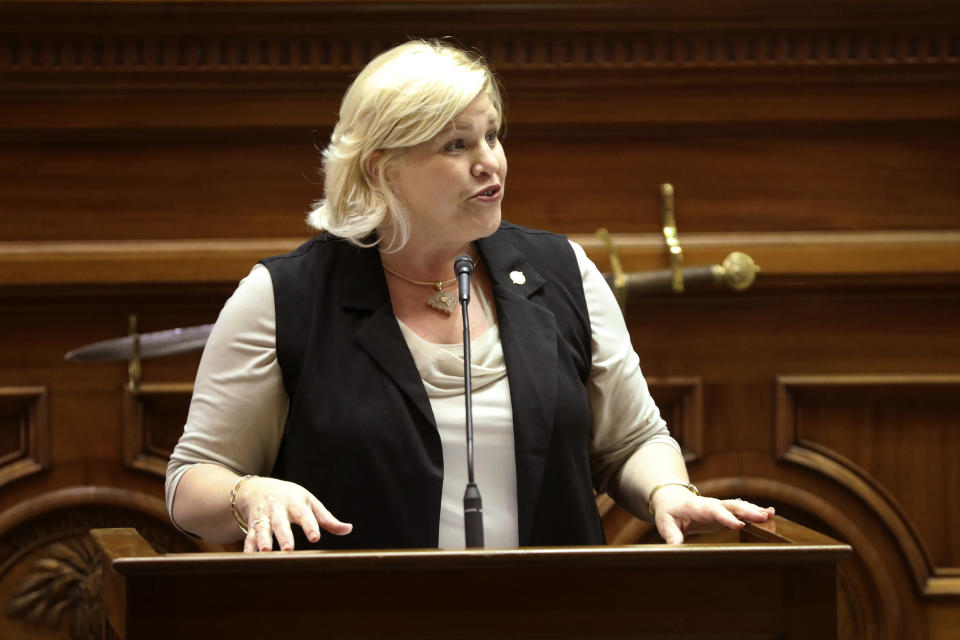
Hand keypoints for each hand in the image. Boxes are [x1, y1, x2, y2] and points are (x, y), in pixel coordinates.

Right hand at [235, 476, 352, 551]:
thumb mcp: (309, 503)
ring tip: (265, 552)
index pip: (304, 515)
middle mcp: (277, 509)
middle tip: (288, 549)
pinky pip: (248, 537)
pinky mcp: (251, 525)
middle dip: (284, 535)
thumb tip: (348, 529)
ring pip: (262, 529)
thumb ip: (327, 519)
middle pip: (280, 522)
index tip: (315, 538)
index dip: (310, 526)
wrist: (257, 489)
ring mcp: (263, 517)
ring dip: (263, 540)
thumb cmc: (291, 498)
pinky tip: (248, 558)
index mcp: (295, 503)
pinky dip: (248, 548)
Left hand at [651, 485, 773, 544]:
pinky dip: (755, 511)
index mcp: (696, 506)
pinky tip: (770, 514)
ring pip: (738, 506)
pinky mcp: (725, 511)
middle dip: (747, 511)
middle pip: (730, 506)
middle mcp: (711, 504)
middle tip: (764, 517)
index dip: (726, 517)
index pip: (713, 511)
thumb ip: (671, 535)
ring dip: (754, 510)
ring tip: (771, 515)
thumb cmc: (668, 513)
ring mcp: (719, 506)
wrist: (672, 499)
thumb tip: (675, 547)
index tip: (739, 525)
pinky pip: (741, 510)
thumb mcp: (665, 523)